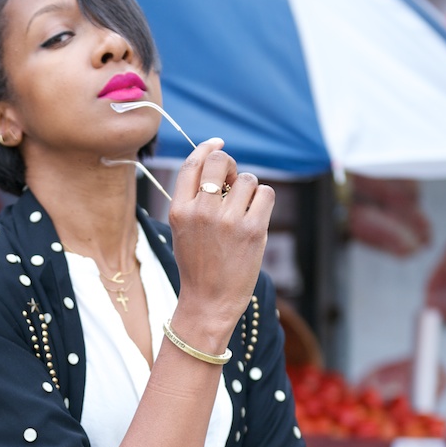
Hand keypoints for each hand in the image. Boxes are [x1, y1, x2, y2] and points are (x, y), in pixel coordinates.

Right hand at [168, 138, 274, 351]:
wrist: (209, 303)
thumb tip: (219, 165)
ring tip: (243, 212)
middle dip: (231, 165)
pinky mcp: (252, 230)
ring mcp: (227, 220)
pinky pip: (265, 194)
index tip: (218, 143)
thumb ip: (193, 200)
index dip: (207, 148)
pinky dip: (263, 201)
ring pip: (248, 179)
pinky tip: (256, 218)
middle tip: (234, 182)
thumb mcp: (182, 231)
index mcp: (179, 211)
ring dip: (250, 190)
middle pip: (220, 162)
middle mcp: (201, 211)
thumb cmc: (198, 267)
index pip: (193, 164)